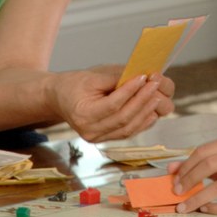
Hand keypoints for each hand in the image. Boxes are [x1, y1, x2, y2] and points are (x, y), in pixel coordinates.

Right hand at [50, 66, 167, 142]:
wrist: (60, 98)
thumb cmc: (74, 84)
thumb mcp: (91, 76)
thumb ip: (115, 79)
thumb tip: (139, 77)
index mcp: (83, 114)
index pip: (113, 104)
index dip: (130, 91)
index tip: (143, 77)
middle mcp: (90, 131)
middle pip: (123, 118)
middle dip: (142, 101)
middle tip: (155, 85)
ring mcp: (97, 138)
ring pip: (128, 129)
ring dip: (145, 112)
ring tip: (156, 96)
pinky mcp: (105, 139)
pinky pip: (127, 133)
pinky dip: (141, 123)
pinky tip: (151, 111)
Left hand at [167, 134, 216, 215]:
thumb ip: (204, 163)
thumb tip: (172, 169)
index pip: (204, 151)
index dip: (186, 166)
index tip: (174, 179)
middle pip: (209, 164)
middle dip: (188, 180)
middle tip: (177, 193)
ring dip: (197, 199)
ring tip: (184, 207)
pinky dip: (215, 209)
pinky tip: (206, 210)